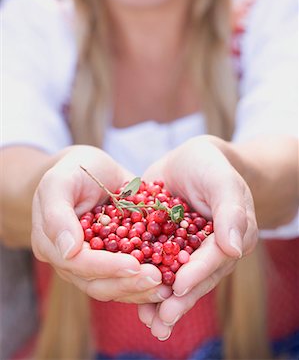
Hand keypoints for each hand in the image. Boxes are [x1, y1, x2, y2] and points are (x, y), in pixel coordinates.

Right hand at [31, 145, 170, 303]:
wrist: (91, 168)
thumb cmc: (74, 169)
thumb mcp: (60, 181)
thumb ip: (57, 213)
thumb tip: (68, 251)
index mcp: (50, 243)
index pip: (78, 263)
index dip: (106, 267)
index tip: (134, 265)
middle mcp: (69, 260)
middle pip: (96, 283)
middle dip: (128, 283)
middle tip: (158, 280)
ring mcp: (90, 264)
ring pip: (113, 287)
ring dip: (139, 290)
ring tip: (166, 287)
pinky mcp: (111, 260)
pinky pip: (126, 278)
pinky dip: (145, 282)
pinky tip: (168, 280)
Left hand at [138, 136, 257, 339]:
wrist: (190, 160)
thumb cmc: (211, 167)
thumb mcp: (222, 182)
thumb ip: (230, 211)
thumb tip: (234, 248)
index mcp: (229, 239)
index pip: (215, 260)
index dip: (198, 274)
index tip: (180, 288)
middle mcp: (207, 251)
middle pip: (194, 278)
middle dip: (178, 300)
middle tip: (161, 320)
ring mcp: (183, 251)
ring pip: (173, 277)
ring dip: (159, 298)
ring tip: (146, 319)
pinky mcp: (161, 245)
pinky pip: (152, 264)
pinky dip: (142, 278)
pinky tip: (128, 295)